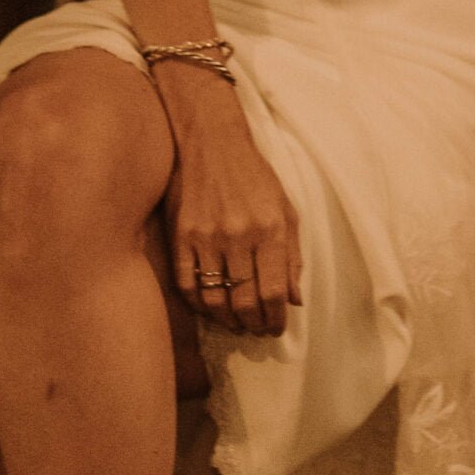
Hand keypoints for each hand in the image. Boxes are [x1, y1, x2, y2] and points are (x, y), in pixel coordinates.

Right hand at [166, 102, 303, 336]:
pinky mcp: (181, 235)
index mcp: (270, 229)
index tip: (275, 328)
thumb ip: (292, 256)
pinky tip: (210, 307)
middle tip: (256, 331)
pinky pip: (187, 284)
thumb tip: (294, 300)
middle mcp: (239, 235)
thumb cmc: (255, 177)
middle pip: (244, 301)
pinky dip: (199, 304)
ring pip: (214, 298)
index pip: (272, 292)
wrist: (212, 143)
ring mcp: (206, 236)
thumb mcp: (285, 210)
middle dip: (253, 325)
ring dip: (226, 320)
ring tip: (235, 324)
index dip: (275, 319)